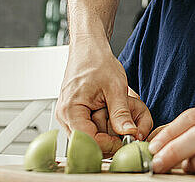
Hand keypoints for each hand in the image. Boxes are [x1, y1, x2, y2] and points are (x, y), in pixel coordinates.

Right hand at [55, 35, 152, 155]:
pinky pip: (86, 129)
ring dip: (105, 134)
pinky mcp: (72, 114)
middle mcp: (64, 117)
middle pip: (86, 143)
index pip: (88, 142)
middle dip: (108, 140)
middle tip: (126, 131)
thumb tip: (129, 133)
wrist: (88, 48)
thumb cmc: (97, 62)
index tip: (126, 140)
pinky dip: (101, 127)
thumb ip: (121, 113)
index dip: (109, 145)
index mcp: (71, 110)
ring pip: (87, 138)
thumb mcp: (115, 87)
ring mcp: (67, 116)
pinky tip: (110, 116)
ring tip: (118, 119)